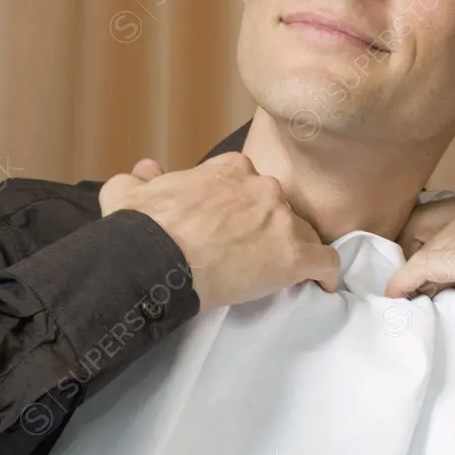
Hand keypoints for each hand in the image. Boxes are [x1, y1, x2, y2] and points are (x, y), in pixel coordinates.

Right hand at [99, 152, 340, 309]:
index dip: (244, 207)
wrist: (158, 262)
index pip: (250, 184)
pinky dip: (326, 274)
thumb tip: (146, 169)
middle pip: (278, 208)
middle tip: (253, 254)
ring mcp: (282, 221)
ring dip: (295, 250)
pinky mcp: (295, 256)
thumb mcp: (127, 194)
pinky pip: (326, 262)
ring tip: (282, 274)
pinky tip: (323, 286)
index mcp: (231, 170)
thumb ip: (139, 178)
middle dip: (270, 228)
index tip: (235, 226)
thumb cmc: (141, 230)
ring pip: (302, 233)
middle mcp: (263, 187)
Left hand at [384, 167, 454, 333]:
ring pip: (419, 249)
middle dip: (407, 250)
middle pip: (417, 222)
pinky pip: (421, 268)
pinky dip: (404, 283)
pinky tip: (399, 294)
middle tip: (414, 276)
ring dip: (413, 273)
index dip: (415, 234)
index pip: (430, 207)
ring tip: (424, 291)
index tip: (413, 255)